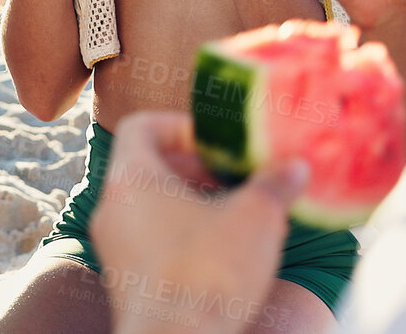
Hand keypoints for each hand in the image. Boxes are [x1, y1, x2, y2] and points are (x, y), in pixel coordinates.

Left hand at [91, 113, 304, 333]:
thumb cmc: (209, 273)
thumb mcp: (257, 218)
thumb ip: (275, 184)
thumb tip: (296, 167)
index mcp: (129, 178)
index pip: (141, 126)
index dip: (180, 126)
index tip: (215, 143)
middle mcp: (110, 208)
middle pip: (145, 167)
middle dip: (192, 168)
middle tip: (231, 178)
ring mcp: (112, 246)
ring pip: (147, 207)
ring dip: (187, 203)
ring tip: (231, 215)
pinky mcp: (123, 280)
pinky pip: (146, 240)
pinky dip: (178, 235)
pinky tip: (218, 253)